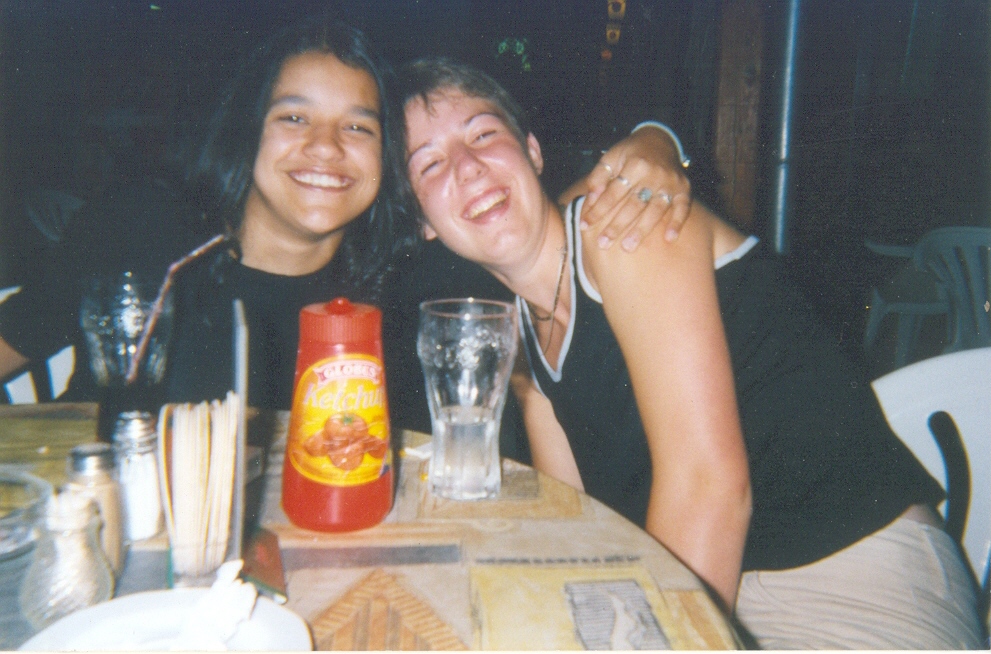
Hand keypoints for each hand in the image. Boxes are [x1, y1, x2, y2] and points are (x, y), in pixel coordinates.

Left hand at [562, 125, 691, 250]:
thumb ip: (599, 176)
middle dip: (617, 225)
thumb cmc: (631, 153)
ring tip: (628, 247)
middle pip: (634, 204)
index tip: (584, 225)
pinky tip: (669, 239)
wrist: (660, 141)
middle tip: (604, 243)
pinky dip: (677, 222)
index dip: (598, 209)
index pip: (614, 192)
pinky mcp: (684, 189)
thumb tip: (590, 198)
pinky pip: (683, 207)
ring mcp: (671, 182)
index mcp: (635, 164)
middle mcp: (655, 173)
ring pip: (656, 210)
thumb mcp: (612, 157)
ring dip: (642, 230)